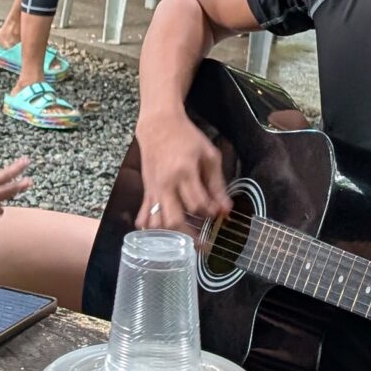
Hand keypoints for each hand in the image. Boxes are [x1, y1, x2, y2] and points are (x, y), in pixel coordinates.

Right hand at [133, 112, 227, 231]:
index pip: (198, 204)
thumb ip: (218, 184)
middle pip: (175, 220)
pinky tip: (161, 235)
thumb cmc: (187, 138)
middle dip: (191, 236)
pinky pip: (143, 216)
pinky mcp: (146, 191)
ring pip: (157, 222)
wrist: (158, 126)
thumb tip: (226, 209)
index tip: (219, 214)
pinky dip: (150, 229)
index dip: (211, 213)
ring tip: (185, 241)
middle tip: (204, 244)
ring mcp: (153, 189)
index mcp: (184, 172)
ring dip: (171, 235)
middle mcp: (166, 184)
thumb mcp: (209, 156)